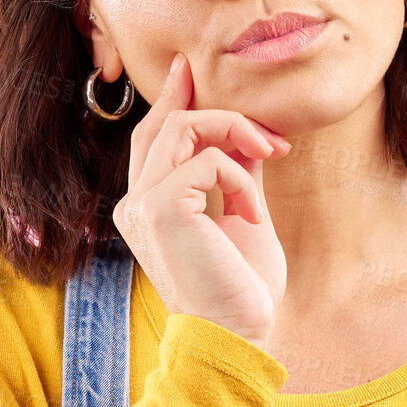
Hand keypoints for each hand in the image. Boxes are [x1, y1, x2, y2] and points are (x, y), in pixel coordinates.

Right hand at [113, 50, 292, 347]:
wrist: (236, 335)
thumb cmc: (241, 290)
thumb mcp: (243, 218)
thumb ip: (238, 175)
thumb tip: (247, 136)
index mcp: (147, 208)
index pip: (153, 138)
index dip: (170, 100)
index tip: (189, 70)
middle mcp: (135, 204)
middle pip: (165, 124)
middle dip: (218, 111)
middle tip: (270, 133)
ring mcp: (142, 205)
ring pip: (184, 129)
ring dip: (238, 135)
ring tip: (271, 164)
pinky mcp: (160, 209)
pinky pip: (207, 161)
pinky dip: (241, 179)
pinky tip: (251, 214)